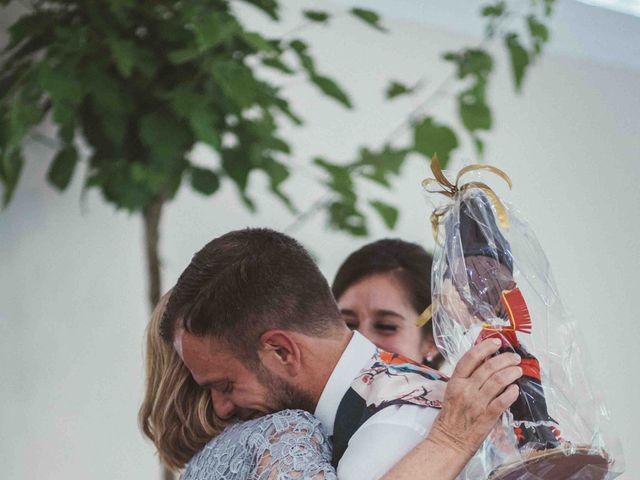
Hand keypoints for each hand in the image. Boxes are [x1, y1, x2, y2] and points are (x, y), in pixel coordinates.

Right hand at [428, 339, 521, 455]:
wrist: (449, 441)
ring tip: (518, 370)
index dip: (485, 347)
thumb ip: (467, 378)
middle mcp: (465, 390)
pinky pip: (502, 401)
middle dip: (505, 359)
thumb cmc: (451, 416)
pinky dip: (511, 393)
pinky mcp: (487, 417)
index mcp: (455, 381)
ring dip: (511, 373)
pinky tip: (516, 389)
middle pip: (488, 367)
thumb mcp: (453, 392)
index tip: (497, 342)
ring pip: (498, 381)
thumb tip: (485, 362)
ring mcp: (476, 403)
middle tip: (514, 357)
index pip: (470, 358)